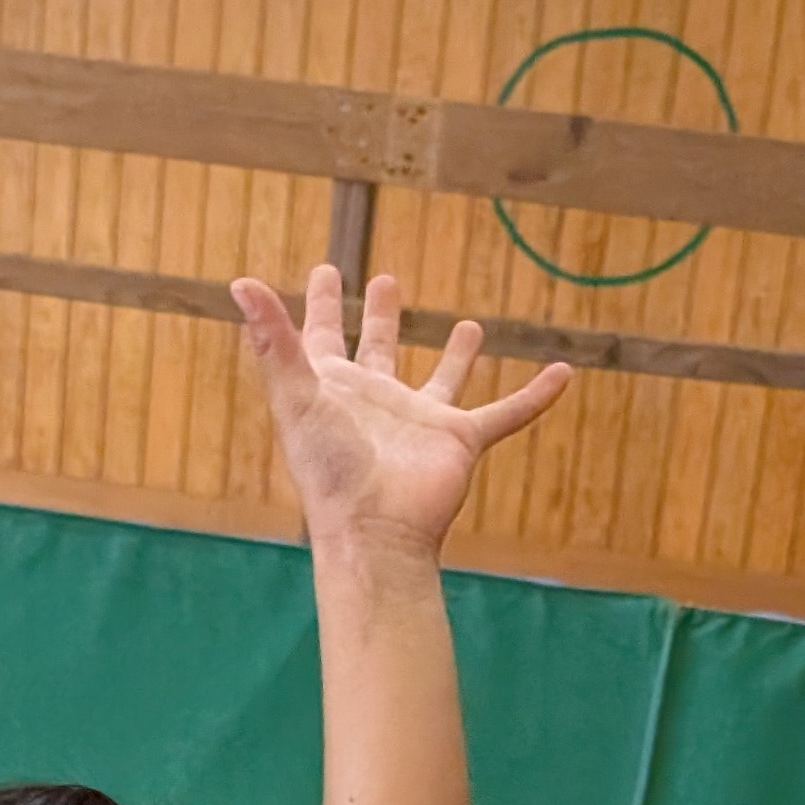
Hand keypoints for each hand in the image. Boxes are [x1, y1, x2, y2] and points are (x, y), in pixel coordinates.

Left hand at [233, 265, 571, 559]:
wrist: (375, 532)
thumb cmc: (330, 470)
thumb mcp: (297, 394)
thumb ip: (272, 339)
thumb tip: (241, 282)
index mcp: (334, 389)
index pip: (324, 335)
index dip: (324, 304)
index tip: (328, 272)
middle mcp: (377, 402)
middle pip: (379, 349)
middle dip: (382, 316)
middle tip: (385, 281)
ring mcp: (420, 422)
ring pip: (443, 379)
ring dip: (456, 356)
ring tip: (470, 326)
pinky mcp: (459, 442)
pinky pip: (506, 414)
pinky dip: (534, 397)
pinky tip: (563, 373)